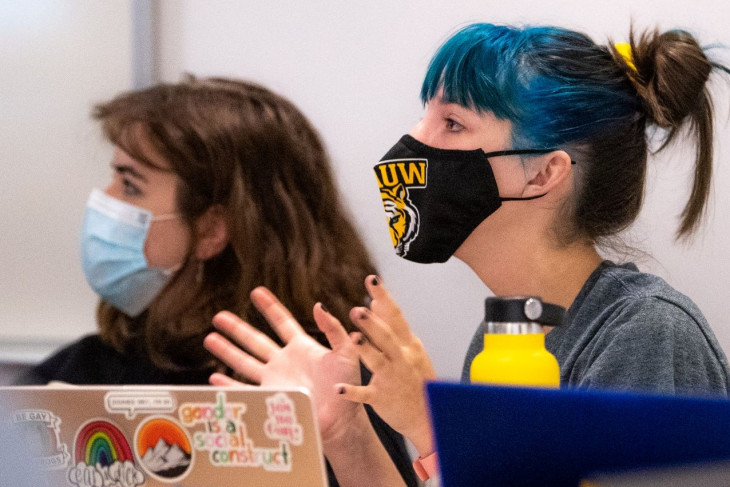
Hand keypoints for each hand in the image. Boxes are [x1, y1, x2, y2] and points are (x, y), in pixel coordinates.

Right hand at [204, 287, 362, 443]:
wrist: (343, 419)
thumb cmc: (348, 386)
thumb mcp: (346, 352)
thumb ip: (333, 329)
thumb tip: (318, 305)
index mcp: (302, 348)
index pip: (282, 322)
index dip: (270, 307)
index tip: (257, 291)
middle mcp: (284, 362)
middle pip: (255, 341)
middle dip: (237, 328)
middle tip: (218, 316)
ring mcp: (275, 381)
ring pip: (245, 362)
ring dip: (227, 351)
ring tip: (209, 338)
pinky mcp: (271, 400)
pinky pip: (245, 391)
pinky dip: (229, 385)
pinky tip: (214, 378)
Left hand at [337, 276, 436, 456]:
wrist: (429, 415)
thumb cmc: (417, 379)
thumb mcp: (410, 348)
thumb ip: (392, 326)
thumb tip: (375, 301)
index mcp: (407, 344)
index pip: (395, 316)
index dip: (384, 297)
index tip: (372, 280)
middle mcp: (401, 358)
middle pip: (386, 336)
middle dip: (372, 322)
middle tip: (357, 309)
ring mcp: (392, 378)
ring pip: (377, 361)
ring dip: (366, 349)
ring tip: (353, 338)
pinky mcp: (382, 397)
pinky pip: (366, 394)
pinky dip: (353, 392)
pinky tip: (339, 389)